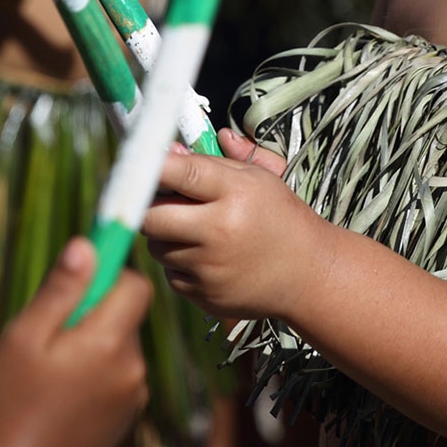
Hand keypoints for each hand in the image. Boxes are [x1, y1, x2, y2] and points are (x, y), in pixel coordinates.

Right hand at [0, 237, 150, 446]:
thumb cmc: (10, 401)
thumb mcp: (24, 337)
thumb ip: (60, 290)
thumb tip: (88, 245)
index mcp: (109, 340)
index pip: (136, 286)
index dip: (110, 277)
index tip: (78, 284)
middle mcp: (132, 366)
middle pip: (126, 317)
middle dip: (94, 315)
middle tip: (49, 337)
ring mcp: (133, 395)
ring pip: (120, 348)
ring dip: (94, 348)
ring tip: (50, 373)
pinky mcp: (126, 417)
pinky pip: (118, 378)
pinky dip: (97, 377)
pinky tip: (62, 398)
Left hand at [141, 130, 319, 321]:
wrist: (309, 273)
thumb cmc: (282, 217)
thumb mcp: (261, 178)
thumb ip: (216, 161)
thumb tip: (169, 151)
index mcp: (237, 193)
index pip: (181, 173)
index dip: (151, 165)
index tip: (137, 161)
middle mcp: (220, 231)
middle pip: (150, 217)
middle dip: (147, 207)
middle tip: (158, 201)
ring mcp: (209, 268)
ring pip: (156, 246)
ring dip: (165, 235)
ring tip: (196, 231)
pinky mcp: (203, 295)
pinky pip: (170, 273)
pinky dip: (180, 263)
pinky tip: (208, 257)